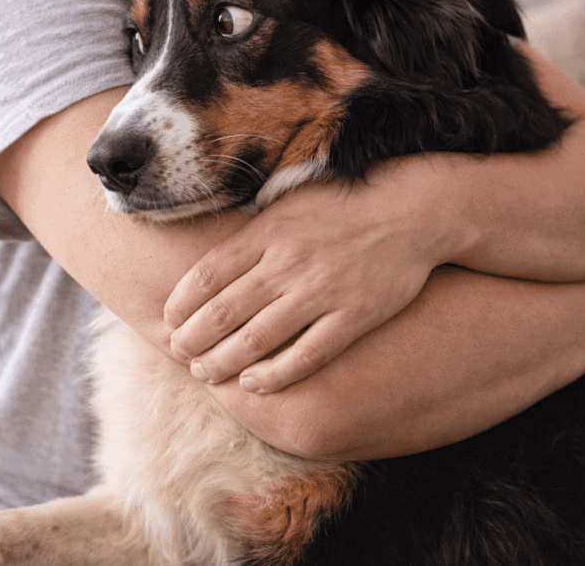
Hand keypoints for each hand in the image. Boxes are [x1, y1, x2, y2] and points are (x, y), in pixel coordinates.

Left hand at [165, 157, 457, 393]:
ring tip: (205, 374)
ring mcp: (322, 291)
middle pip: (223, 312)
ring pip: (257, 339)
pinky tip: (254, 384)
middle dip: (192, 339)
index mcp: (270, 233)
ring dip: (223, 362)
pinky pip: (307, 355)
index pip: (207, 275)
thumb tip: (216, 254)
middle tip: (179, 354)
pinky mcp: (354, 315)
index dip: (180, 303)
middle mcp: (289, 263)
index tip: (168, 319)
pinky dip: (276, 375)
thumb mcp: (292, 200)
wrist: (415, 209)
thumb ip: (255, 230)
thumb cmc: (346, 203)